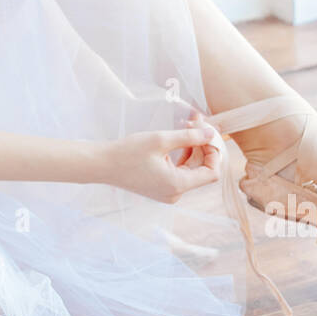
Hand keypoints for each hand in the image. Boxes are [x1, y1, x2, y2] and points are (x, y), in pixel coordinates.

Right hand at [96, 110, 224, 203]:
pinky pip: (180, 172)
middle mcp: (175, 193)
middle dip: (202, 146)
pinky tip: (178, 140)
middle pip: (202, 170)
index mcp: (178, 185)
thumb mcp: (160, 140)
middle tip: (197, 122)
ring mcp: (168, 192)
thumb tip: (210, 133)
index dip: (214, 152)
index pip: (212, 172)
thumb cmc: (128, 152)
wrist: (102, 165)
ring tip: (187, 126)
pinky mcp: (161, 188)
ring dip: (193, 148)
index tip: (208, 133)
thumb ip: (189, 137)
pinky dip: (182, 156)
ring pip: (191, 170)